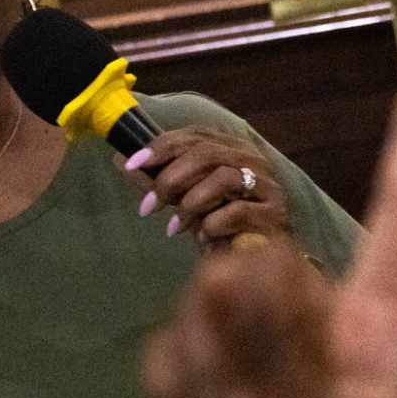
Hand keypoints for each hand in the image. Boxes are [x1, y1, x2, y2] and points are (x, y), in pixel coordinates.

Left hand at [126, 126, 294, 247]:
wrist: (253, 262)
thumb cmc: (218, 224)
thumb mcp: (183, 198)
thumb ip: (157, 179)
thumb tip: (121, 159)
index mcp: (231, 148)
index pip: (195, 135)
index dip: (161, 146)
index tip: (133, 164)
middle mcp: (253, 160)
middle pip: (207, 153)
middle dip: (170, 179)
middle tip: (149, 207)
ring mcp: (268, 186)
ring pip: (223, 178)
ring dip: (190, 203)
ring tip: (176, 227)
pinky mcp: (275, 214)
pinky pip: (238, 212)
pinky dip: (213, 224)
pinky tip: (204, 236)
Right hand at [145, 63, 396, 397]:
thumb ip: (274, 361)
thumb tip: (230, 276)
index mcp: (385, 334)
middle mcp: (330, 332)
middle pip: (260, 263)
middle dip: (242, 334)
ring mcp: (270, 360)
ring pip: (205, 304)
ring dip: (208, 378)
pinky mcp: (216, 390)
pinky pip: (171, 352)